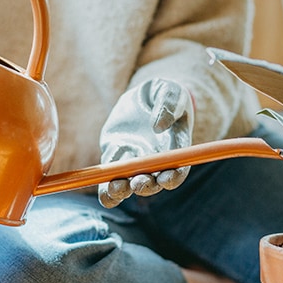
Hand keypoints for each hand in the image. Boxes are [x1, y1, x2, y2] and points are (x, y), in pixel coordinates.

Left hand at [98, 79, 193, 207]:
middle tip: (138, 182)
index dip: (173, 177)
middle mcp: (155, 162)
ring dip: (123, 190)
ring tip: (116, 187)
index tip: (165, 178)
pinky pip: (110, 178)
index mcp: (174, 150)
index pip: (177, 171)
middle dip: (146, 185)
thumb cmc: (163, 93)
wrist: (142, 95)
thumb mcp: (168, 91)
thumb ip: (168, 104)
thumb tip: (158, 126)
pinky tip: (105, 192)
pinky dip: (107, 190)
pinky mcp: (114, 157)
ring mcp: (133, 162)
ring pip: (129, 184)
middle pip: (152, 182)